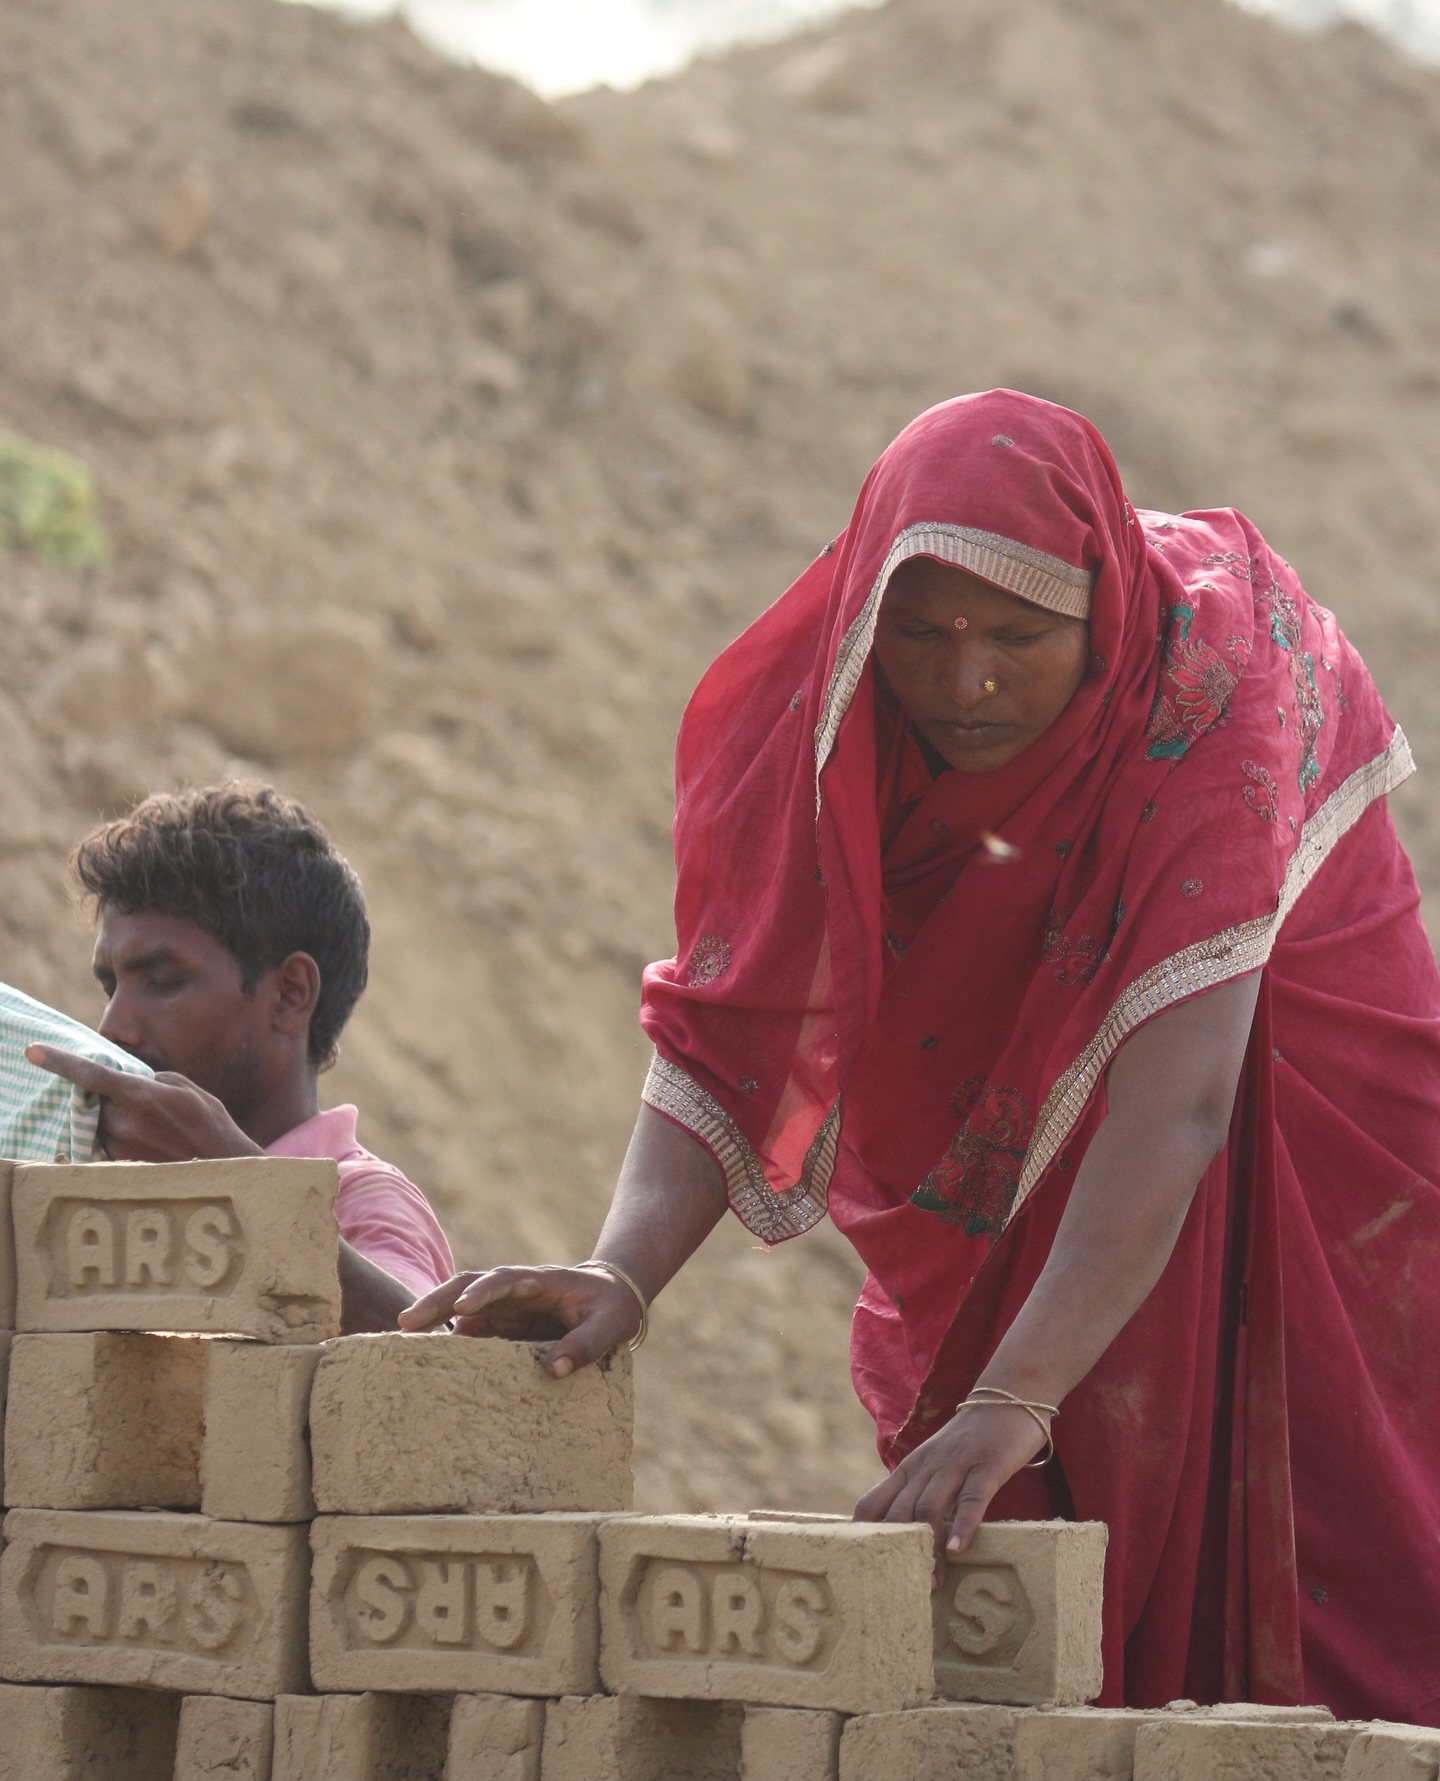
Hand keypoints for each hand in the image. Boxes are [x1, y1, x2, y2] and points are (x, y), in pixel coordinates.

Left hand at [23, 1045, 262, 1163]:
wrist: (222, 1167)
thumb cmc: (209, 1123)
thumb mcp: (184, 1088)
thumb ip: (148, 1079)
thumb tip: (126, 1081)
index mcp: (139, 1095)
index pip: (90, 1074)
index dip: (59, 1061)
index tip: (33, 1051)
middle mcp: (122, 1122)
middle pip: (93, 1100)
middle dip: (107, 1097)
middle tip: (139, 1103)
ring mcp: (119, 1147)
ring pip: (99, 1123)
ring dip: (115, 1119)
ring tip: (153, 1126)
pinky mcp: (120, 1166)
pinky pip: (107, 1143)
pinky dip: (121, 1137)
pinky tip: (149, 1142)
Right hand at [399, 1264, 641, 1376]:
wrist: (612, 1298)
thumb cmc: (611, 1308)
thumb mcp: (609, 1325)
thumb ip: (586, 1345)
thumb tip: (555, 1371)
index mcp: (538, 1282)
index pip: (503, 1280)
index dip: (482, 1292)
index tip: (462, 1308)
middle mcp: (512, 1291)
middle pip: (466, 1287)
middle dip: (436, 1301)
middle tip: (405, 1323)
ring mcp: (503, 1308)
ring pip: (459, 1307)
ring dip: (432, 1320)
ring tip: (403, 1343)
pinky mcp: (501, 1326)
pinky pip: (469, 1331)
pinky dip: (447, 1341)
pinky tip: (427, 1359)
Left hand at [853, 1402, 1046, 1585]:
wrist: (1007, 1397)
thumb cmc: (971, 1441)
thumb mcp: (936, 1465)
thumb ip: (920, 1493)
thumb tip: (905, 1537)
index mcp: (909, 1469)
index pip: (871, 1504)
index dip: (862, 1536)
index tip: (862, 1569)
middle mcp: (925, 1467)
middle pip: (898, 1513)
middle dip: (897, 1552)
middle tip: (902, 1589)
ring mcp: (955, 1464)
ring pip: (930, 1509)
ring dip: (930, 1549)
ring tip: (933, 1582)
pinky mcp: (987, 1465)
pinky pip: (971, 1498)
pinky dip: (963, 1525)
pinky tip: (958, 1550)